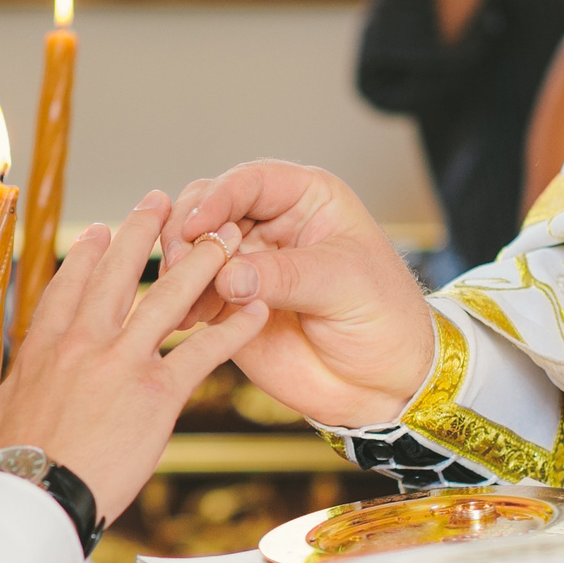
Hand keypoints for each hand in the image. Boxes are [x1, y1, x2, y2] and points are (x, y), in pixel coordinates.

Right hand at [0, 192, 267, 521]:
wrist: (34, 496)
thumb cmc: (8, 467)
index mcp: (44, 348)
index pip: (69, 287)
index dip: (89, 256)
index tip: (101, 230)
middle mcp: (84, 343)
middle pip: (120, 274)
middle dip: (143, 231)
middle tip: (163, 201)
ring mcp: (122, 363)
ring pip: (169, 299)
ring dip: (199, 263)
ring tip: (223, 236)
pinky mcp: (156, 393)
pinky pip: (202, 353)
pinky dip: (233, 330)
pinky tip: (255, 311)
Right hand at [160, 162, 436, 429]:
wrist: (383, 380)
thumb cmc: (383, 317)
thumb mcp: (344, 285)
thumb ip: (285, 275)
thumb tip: (227, 275)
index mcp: (306, 198)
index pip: (251, 182)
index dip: (218, 198)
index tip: (197, 225)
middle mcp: (270, 223)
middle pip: (207, 207)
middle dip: (187, 232)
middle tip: (180, 265)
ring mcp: (246, 263)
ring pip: (192, 249)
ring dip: (180, 270)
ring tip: (184, 299)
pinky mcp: (229, 303)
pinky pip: (192, 293)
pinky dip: (182, 302)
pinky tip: (187, 321)